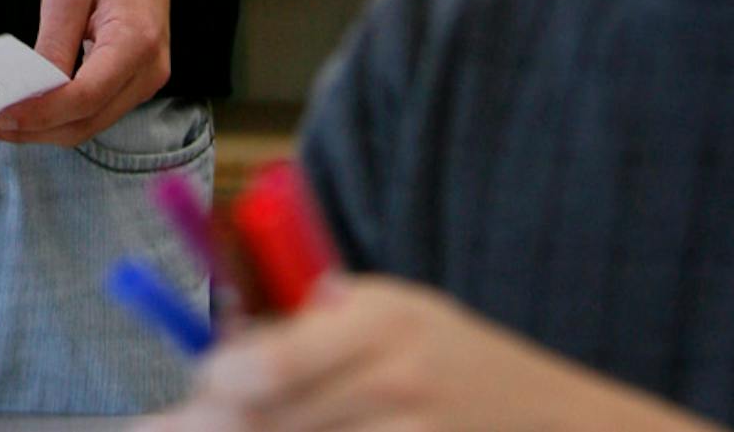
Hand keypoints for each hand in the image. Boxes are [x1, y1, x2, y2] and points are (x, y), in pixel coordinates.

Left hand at [0, 0, 175, 146]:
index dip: (40, 113)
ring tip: (0, 119)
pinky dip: (63, 112)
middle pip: (87, 121)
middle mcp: (148, 70)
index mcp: (135, 42)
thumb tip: (29, 91)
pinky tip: (31, 105)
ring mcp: (146, 78)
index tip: (0, 118)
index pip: (84, 97)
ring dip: (47, 126)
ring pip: (91, 122)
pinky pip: (97, 107)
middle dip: (35, 129)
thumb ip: (52, 43)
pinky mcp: (137, 78)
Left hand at [166, 278, 691, 430]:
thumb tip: (216, 357)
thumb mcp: (392, 314)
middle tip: (180, 425)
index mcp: (383, 318)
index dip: (216, 385)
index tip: (196, 388)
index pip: (271, 366)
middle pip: (271, 423)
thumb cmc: (454, 360)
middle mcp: (397, 382)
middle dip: (219, 424)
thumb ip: (311, 328)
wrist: (554, 422)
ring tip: (246, 426)